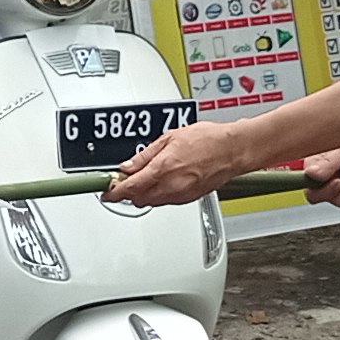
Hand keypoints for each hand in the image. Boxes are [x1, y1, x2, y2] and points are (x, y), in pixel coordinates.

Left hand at [105, 115, 267, 207]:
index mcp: (162, 170)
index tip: (105, 191)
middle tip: (125, 178)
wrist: (233, 150)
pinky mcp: (189, 199)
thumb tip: (128, 165)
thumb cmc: (208, 140)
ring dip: (143, 193)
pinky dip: (158, 194)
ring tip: (144, 177)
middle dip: (128, 191)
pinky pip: (166, 201)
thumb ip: (145, 155)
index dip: (113, 192)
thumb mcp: (169, 138)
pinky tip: (161, 181)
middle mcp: (170, 187)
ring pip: (151, 201)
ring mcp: (180, 195)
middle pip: (138, 198)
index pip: (129, 188)